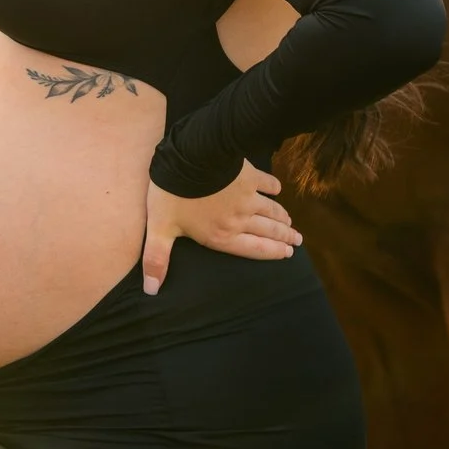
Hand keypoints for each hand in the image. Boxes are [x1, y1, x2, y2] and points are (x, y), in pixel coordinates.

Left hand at [142, 164, 299, 297]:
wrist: (191, 158)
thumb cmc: (173, 195)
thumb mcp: (160, 229)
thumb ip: (157, 259)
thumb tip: (151, 290)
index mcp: (220, 236)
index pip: (252, 249)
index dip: (271, 253)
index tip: (287, 254)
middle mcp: (239, 220)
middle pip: (267, 231)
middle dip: (284, 238)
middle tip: (297, 241)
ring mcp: (247, 197)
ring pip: (270, 211)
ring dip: (282, 218)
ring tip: (291, 223)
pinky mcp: (249, 176)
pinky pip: (266, 183)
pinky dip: (273, 187)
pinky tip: (277, 189)